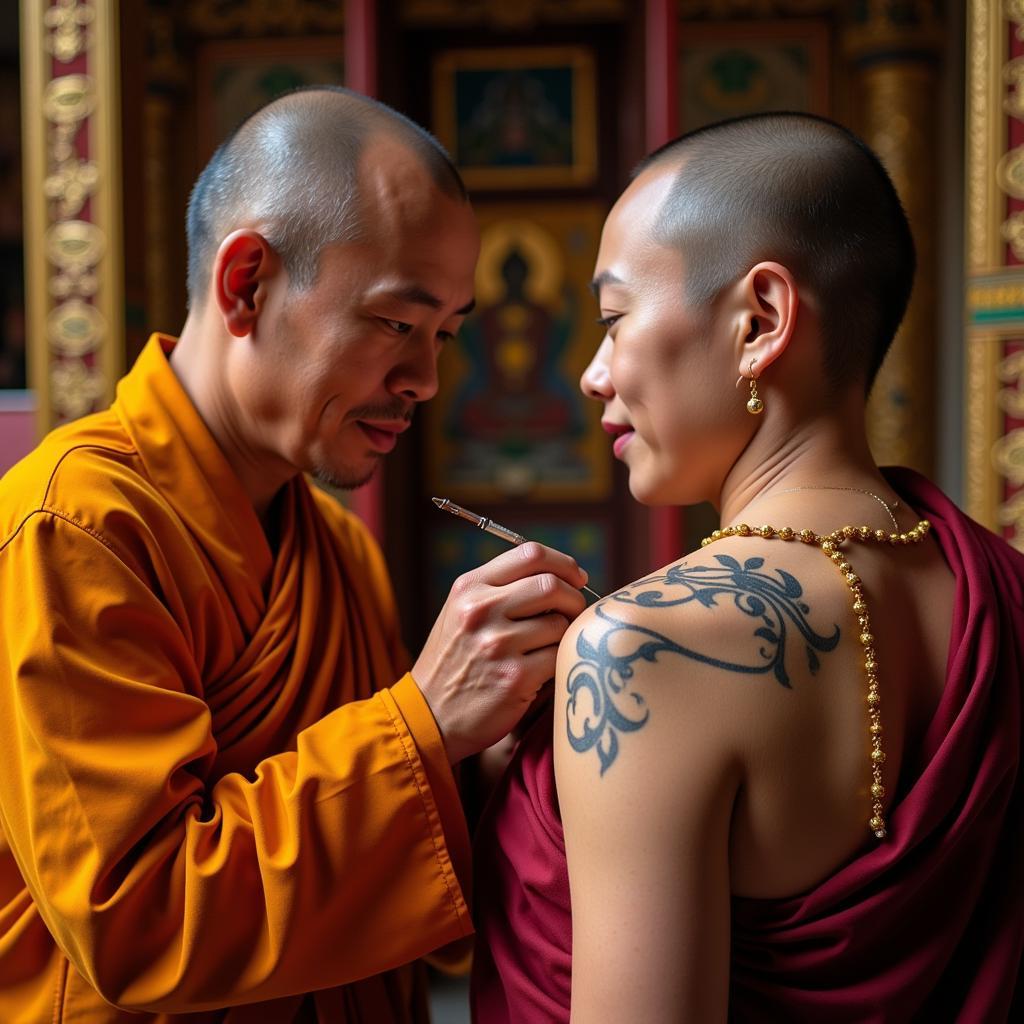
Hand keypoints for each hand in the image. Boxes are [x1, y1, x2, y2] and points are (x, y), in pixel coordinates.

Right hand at [413, 542, 587, 763]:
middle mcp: (480, 610)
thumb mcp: (463, 612)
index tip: (576, 578)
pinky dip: (559, 662)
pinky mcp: (515, 677)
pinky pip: (559, 657)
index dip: (563, 563)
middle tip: (572, 614)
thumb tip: (563, 575)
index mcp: (469, 587)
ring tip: (549, 647)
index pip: (531, 553)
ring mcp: (497, 644)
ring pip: (560, 624)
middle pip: (552, 585)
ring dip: (565, 636)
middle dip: (573, 599)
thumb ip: (502, 588)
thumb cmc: (456, 661)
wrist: (430, 716)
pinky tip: (543, 670)